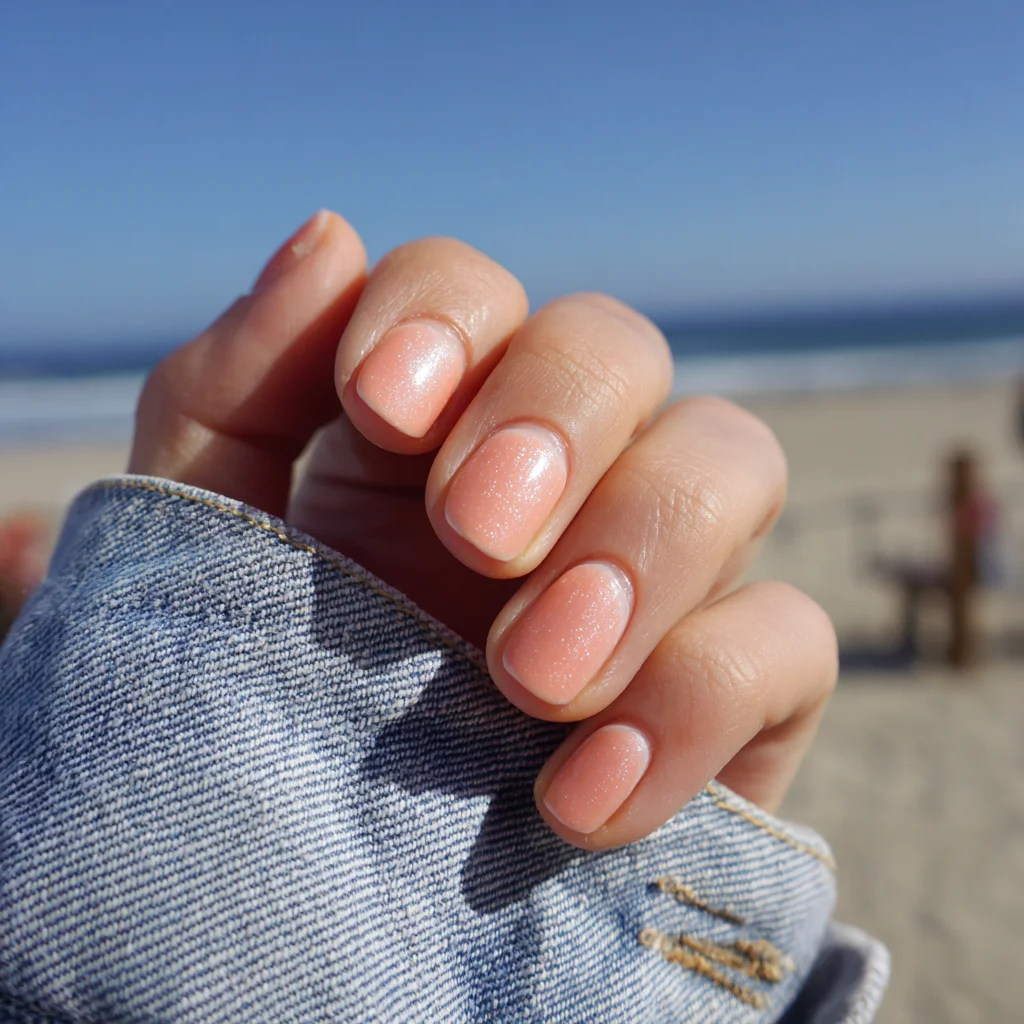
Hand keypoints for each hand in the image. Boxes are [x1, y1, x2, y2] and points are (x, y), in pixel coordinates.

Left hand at [130, 210, 836, 849]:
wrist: (331, 895)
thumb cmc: (264, 702)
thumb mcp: (211, 545)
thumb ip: (231, 392)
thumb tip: (327, 236)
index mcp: (434, 423)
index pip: (469, 290)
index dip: (441, 315)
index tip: (380, 408)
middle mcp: (565, 470)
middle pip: (617, 346)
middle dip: (555, 422)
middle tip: (474, 539)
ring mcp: (666, 570)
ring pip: (735, 459)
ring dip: (642, 549)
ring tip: (531, 679)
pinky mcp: (742, 687)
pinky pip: (789, 640)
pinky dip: (697, 703)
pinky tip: (580, 801)